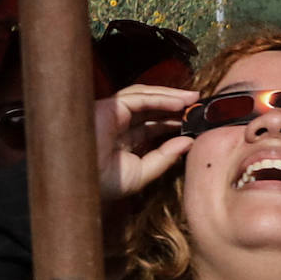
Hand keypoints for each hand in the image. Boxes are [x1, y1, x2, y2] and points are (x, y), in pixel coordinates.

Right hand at [94, 85, 197, 199]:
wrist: (80, 180)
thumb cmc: (103, 182)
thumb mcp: (142, 173)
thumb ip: (165, 158)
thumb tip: (189, 143)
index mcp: (123, 141)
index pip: (153, 126)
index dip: (174, 123)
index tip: (195, 124)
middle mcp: (118, 124)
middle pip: (152, 109)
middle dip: (177, 107)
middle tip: (200, 107)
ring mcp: (113, 113)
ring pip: (147, 98)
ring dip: (171, 97)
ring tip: (194, 99)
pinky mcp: (110, 105)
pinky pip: (139, 97)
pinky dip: (160, 98)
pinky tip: (179, 102)